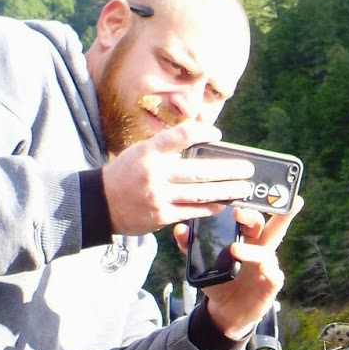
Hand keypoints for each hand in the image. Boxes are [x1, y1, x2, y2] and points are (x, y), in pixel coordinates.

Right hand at [102, 124, 252, 235]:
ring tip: (243, 189)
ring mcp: (158, 197)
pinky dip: (209, 208)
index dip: (202, 133)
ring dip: (226, 192)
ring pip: (200, 194)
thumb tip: (202, 138)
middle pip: (199, 171)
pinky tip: (223, 204)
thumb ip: (168, 146)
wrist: (100, 202)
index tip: (218, 135)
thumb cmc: (127, 173)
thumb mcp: (142, 151)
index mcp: (149, 152)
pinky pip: (191, 212)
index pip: (180, 136)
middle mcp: (155, 173)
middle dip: (228, 170)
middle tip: (248, 169)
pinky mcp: (160, 216)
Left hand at [174, 197, 303, 339]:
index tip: (235, 203)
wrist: (226, 310)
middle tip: (240, 213)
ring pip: (268, 252)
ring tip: (234, 249)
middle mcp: (262, 249)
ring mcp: (268, 266)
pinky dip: (269, 270)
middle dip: (261, 217)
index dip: (248, 209)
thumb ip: (191, 247)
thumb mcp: (203, 264)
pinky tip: (261, 269)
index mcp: (248, 239)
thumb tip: (180, 229)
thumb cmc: (220, 281)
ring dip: (252, 250)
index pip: (252, 219)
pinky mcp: (271, 284)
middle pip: (272, 227)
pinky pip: (274, 274)